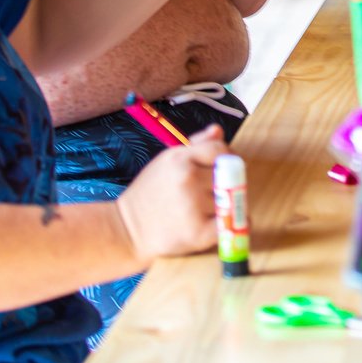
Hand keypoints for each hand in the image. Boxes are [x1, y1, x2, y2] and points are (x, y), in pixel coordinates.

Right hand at [115, 125, 227, 260]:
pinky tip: (226, 221)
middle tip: (218, 189)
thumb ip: (196, 145)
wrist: (128, 230)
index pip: (220, 150)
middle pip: (228, 174)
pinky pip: (230, 223)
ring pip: (230, 198)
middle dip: (227, 181)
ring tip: (212, 207)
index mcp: (180, 159)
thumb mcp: (167, 160)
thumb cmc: (150, 193)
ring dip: (228, 202)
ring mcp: (194, 206)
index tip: (224, 166)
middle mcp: (188, 179)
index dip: (227, 156)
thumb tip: (218, 130)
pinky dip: (234, 223)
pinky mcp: (198, 232)